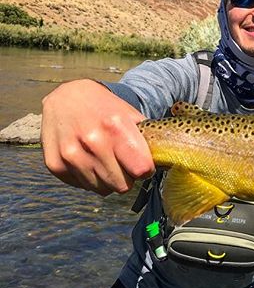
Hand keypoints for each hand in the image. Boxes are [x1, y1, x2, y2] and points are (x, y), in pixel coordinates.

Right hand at [41, 79, 154, 195]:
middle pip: (123, 185)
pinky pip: (83, 187)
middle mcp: (92, 141)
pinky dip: (89, 178)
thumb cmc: (105, 108)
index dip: (145, 169)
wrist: (66, 97)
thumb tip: (164, 161)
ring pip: (102, 189)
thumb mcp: (129, 115)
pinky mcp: (55, 164)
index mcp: (116, 127)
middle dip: (127, 177)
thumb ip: (146, 139)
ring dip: (107, 179)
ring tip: (105, 159)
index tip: (142, 164)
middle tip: (122, 162)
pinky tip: (88, 160)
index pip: (141, 169)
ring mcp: (71, 154)